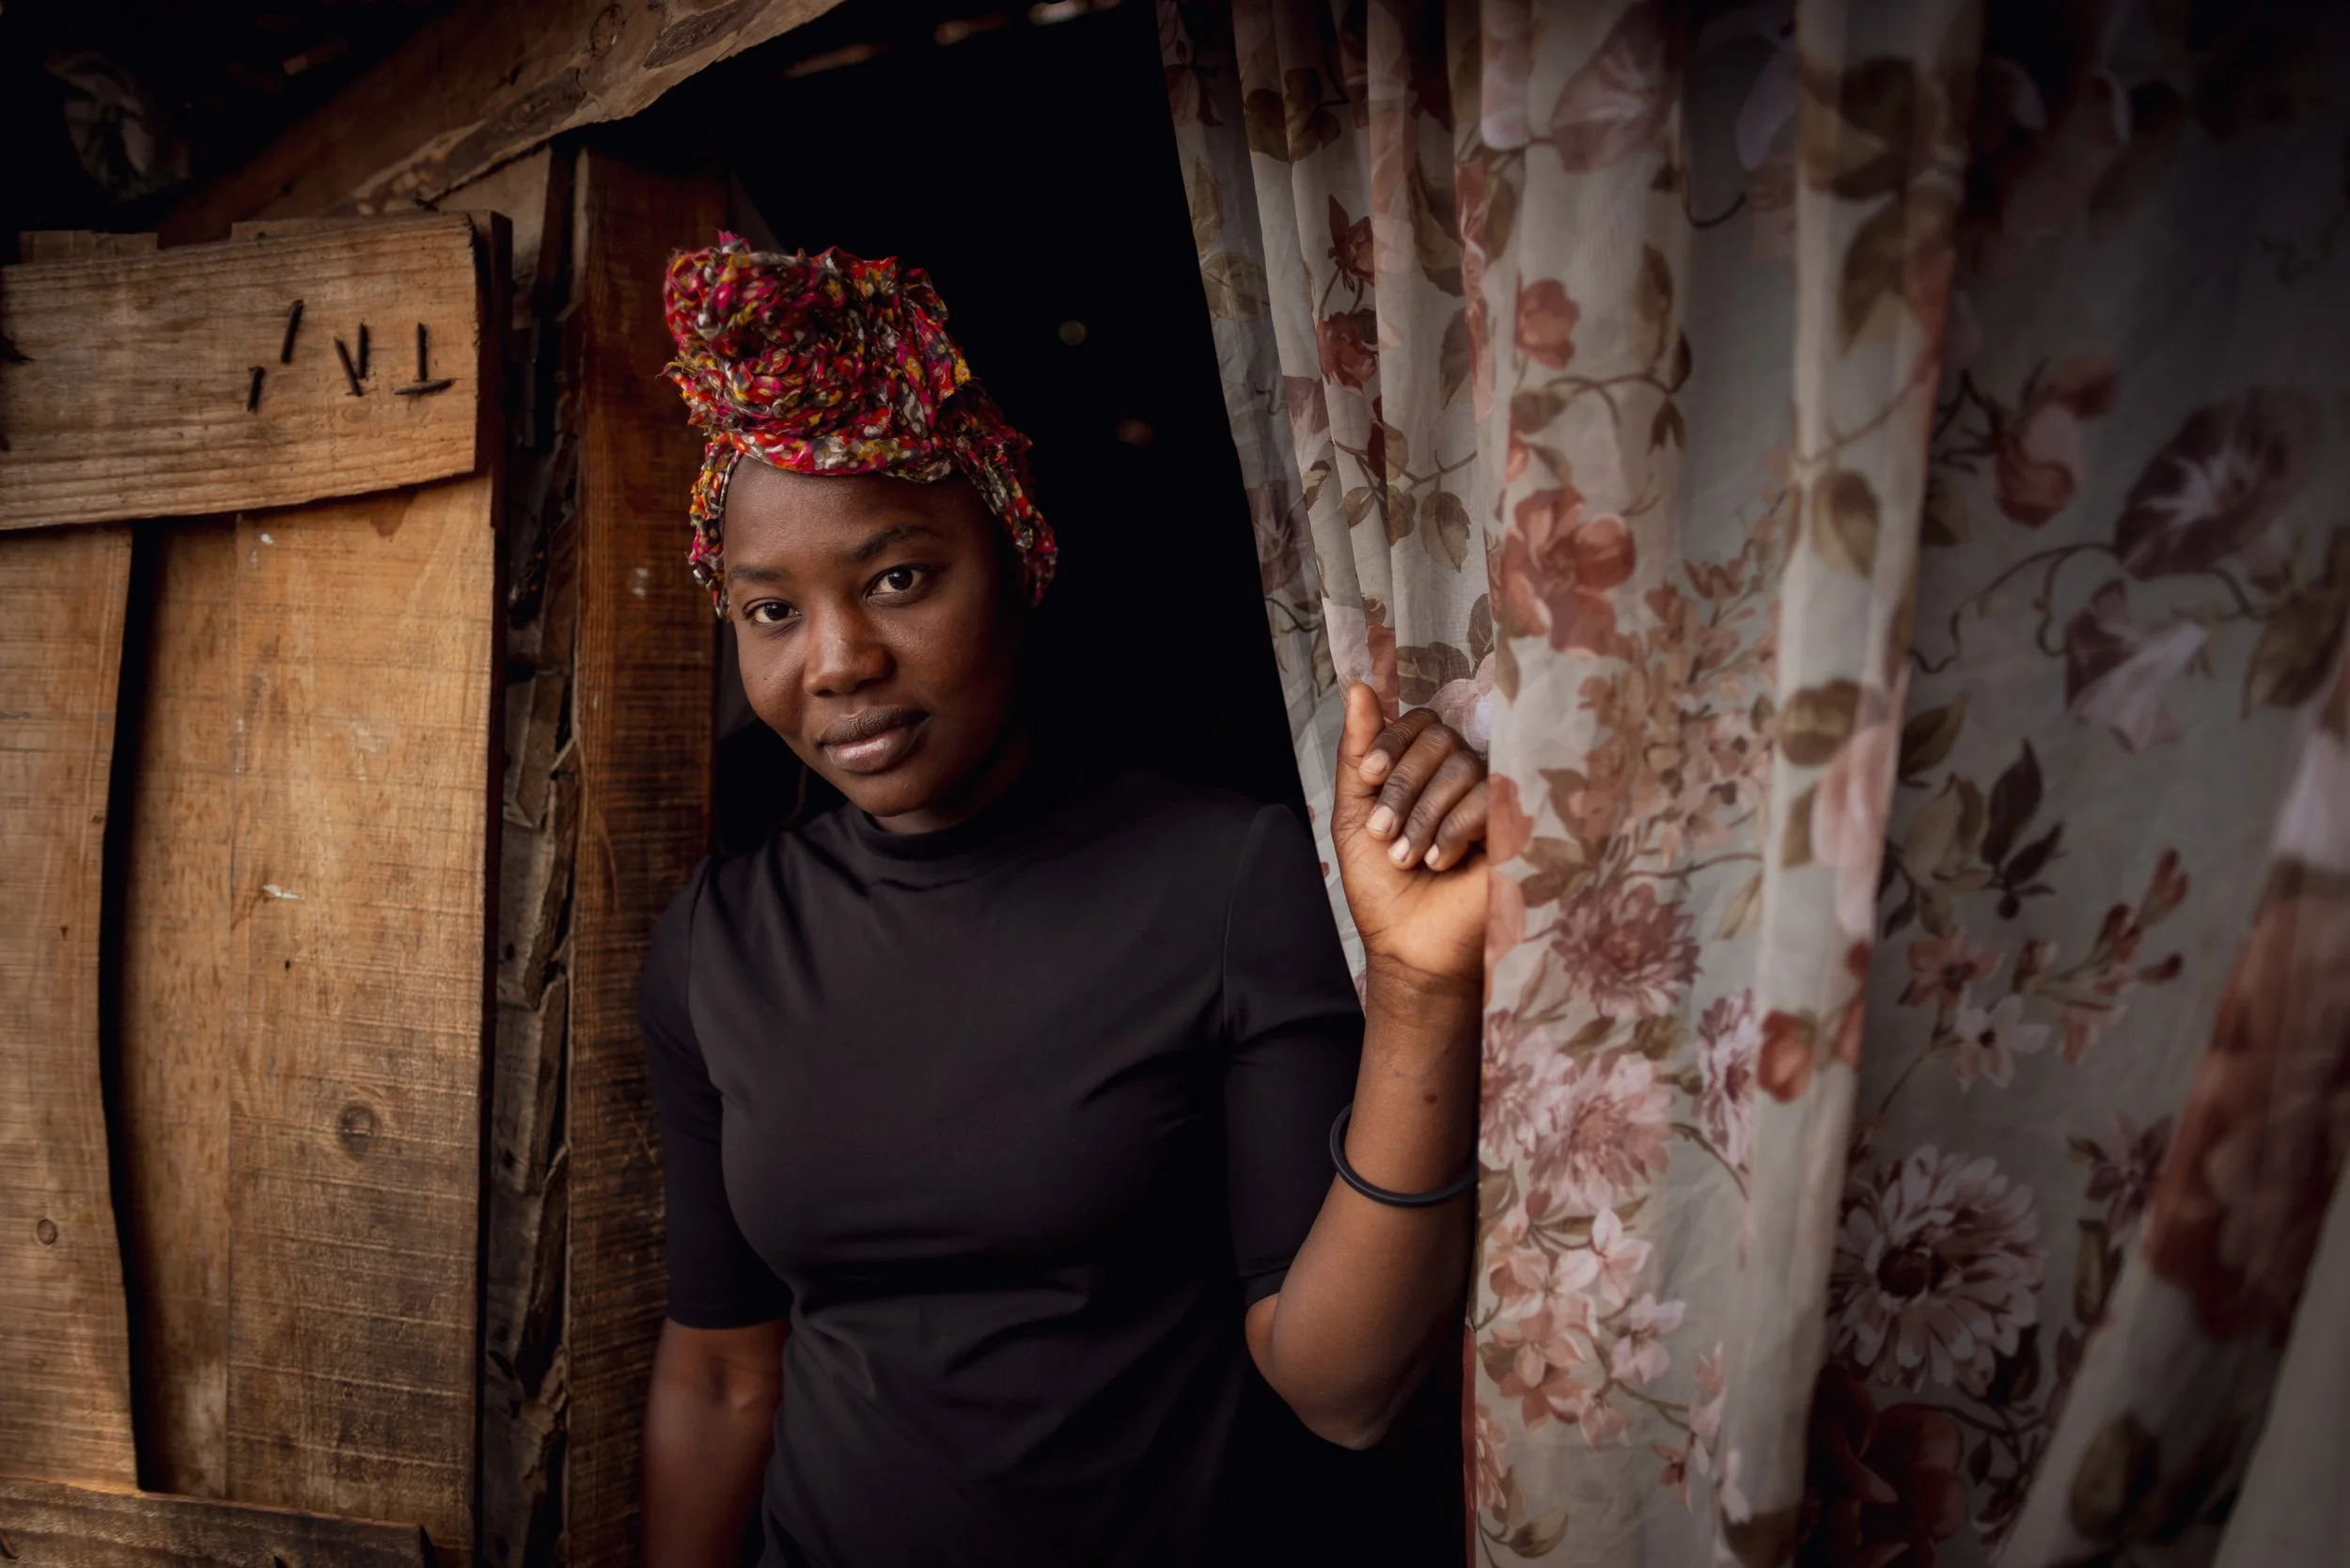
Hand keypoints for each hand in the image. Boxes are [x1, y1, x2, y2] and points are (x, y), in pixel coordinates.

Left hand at [1329, 684, 1488, 996]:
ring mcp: (1494, 800)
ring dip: (1423, 813)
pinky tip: (1439, 861)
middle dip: (1402, 784)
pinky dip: (1454, 829)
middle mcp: (1464, 778)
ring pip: (1462, 766)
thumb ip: (1357, 754)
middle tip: (1382, 832)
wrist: (1409, 946)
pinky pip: (1489, 796)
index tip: (1367, 776)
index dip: (1391, 739)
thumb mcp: (1355, 816)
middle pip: (1440, 737)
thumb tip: (1357, 687)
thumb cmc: (1383, 888)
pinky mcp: (1518, 826)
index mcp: (1427, 772)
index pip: (1420, 722)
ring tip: (1406, 857)